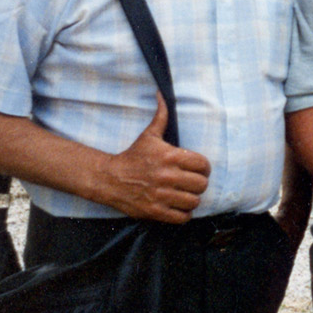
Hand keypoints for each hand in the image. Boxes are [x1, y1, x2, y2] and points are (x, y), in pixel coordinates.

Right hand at [94, 94, 210, 222]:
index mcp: (169, 156)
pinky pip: (181, 218)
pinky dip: (184, 214)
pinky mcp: (155, 212)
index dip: (204, 168)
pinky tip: (178, 207)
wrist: (108, 178)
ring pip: (194, 202)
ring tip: (186, 195)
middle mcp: (167, 176)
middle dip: (200, 184)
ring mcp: (161, 195)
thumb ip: (161, 116)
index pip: (203, 165)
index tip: (199, 169)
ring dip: (192, 199)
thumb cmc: (132, 156)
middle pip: (201, 185)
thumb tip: (162, 95)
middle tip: (193, 183)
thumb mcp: (148, 135)